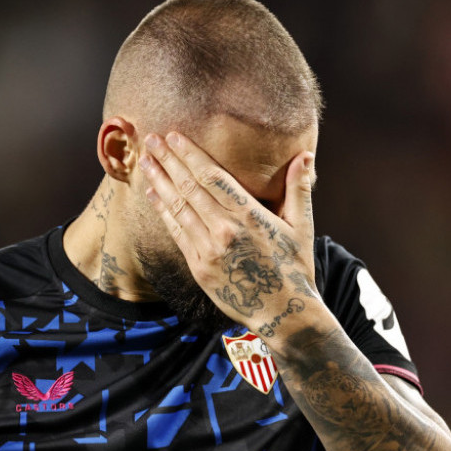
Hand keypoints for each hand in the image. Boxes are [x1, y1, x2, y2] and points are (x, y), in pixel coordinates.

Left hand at [141, 131, 317, 334]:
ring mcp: (209, 250)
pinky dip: (163, 212)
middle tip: (151, 140)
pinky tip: (153, 196)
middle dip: (168, 161)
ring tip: (146, 163)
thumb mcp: (301, 227)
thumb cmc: (295, 269)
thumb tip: (305, 154)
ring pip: (178, 208)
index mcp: (249, 215)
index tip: (174, 136)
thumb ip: (298, 188)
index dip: (190, 154)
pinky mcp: (199, 268)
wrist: (283, 314)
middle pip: (190, 187)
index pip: (212, 177)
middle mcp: (225, 230)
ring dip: (160, 183)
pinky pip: (177, 233)